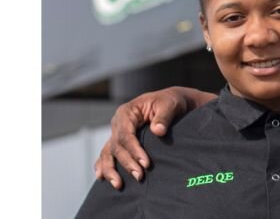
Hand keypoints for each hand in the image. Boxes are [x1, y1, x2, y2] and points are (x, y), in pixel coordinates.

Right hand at [94, 87, 215, 188]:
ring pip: (107, 152)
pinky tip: (102, 178)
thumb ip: (164, 117)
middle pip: (117, 146)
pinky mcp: (119, 141)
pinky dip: (103, 165)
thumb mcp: (170, 105)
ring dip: (111, 169)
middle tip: (140, 176)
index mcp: (127, 111)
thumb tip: (158, 131)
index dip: (134, 150)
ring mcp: (116, 132)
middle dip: (127, 163)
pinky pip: (106, 154)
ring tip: (118, 185)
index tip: (146, 164)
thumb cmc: (170, 102)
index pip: (126, 134)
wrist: (171, 102)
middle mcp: (118, 123)